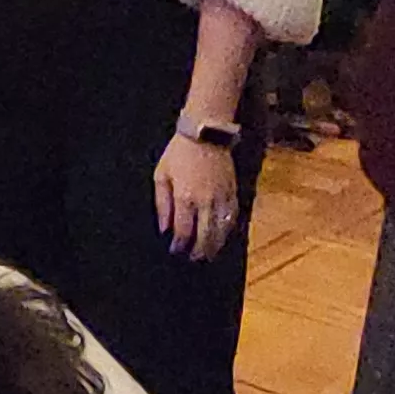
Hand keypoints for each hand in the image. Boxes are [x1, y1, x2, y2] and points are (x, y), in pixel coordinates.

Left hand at [153, 136, 240, 260]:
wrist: (205, 134)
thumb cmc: (179, 153)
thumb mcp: (161, 175)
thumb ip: (162, 204)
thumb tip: (164, 228)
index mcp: (185, 198)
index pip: (183, 231)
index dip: (179, 245)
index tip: (175, 251)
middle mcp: (206, 201)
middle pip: (205, 236)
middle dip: (199, 251)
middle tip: (193, 259)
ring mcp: (222, 198)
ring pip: (221, 231)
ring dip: (214, 246)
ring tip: (208, 254)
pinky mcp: (233, 192)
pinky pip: (232, 218)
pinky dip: (227, 231)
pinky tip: (221, 237)